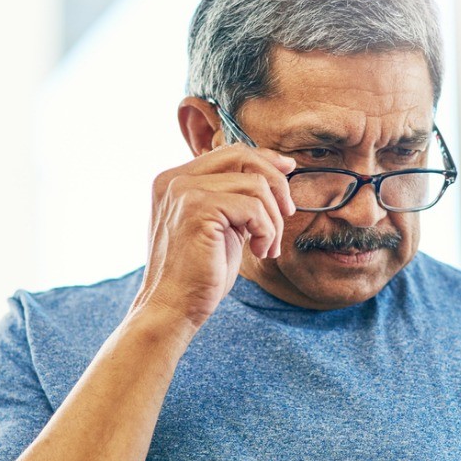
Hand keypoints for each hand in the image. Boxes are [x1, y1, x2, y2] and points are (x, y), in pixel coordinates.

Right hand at [131, 143, 296, 328]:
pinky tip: (259, 251)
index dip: (264, 159)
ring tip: (268, 247)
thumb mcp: (221, 225)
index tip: (288, 171)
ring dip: (273, 219)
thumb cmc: (199, 273)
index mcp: (175, 179)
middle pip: (242, 156)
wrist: (172, 308)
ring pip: (254, 183)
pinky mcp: (197, 209)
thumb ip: (236, 197)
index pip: (229, 152)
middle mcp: (174, 179)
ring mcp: (183, 192)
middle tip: (287, 214)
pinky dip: (266, 230)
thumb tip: (278, 168)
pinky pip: (253, 207)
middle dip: (276, 183)